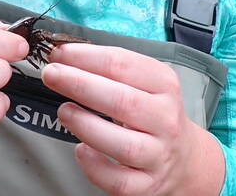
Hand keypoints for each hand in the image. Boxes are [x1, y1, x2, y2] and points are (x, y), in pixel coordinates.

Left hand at [41, 44, 223, 195]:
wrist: (185, 158)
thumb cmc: (152, 110)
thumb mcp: (144, 80)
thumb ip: (110, 67)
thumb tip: (65, 54)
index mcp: (164, 84)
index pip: (123, 64)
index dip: (86, 56)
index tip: (58, 53)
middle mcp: (165, 119)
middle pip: (122, 101)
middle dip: (80, 84)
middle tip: (51, 74)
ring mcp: (158, 154)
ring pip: (123, 144)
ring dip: (86, 125)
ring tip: (63, 110)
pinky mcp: (147, 185)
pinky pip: (119, 181)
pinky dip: (96, 167)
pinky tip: (81, 150)